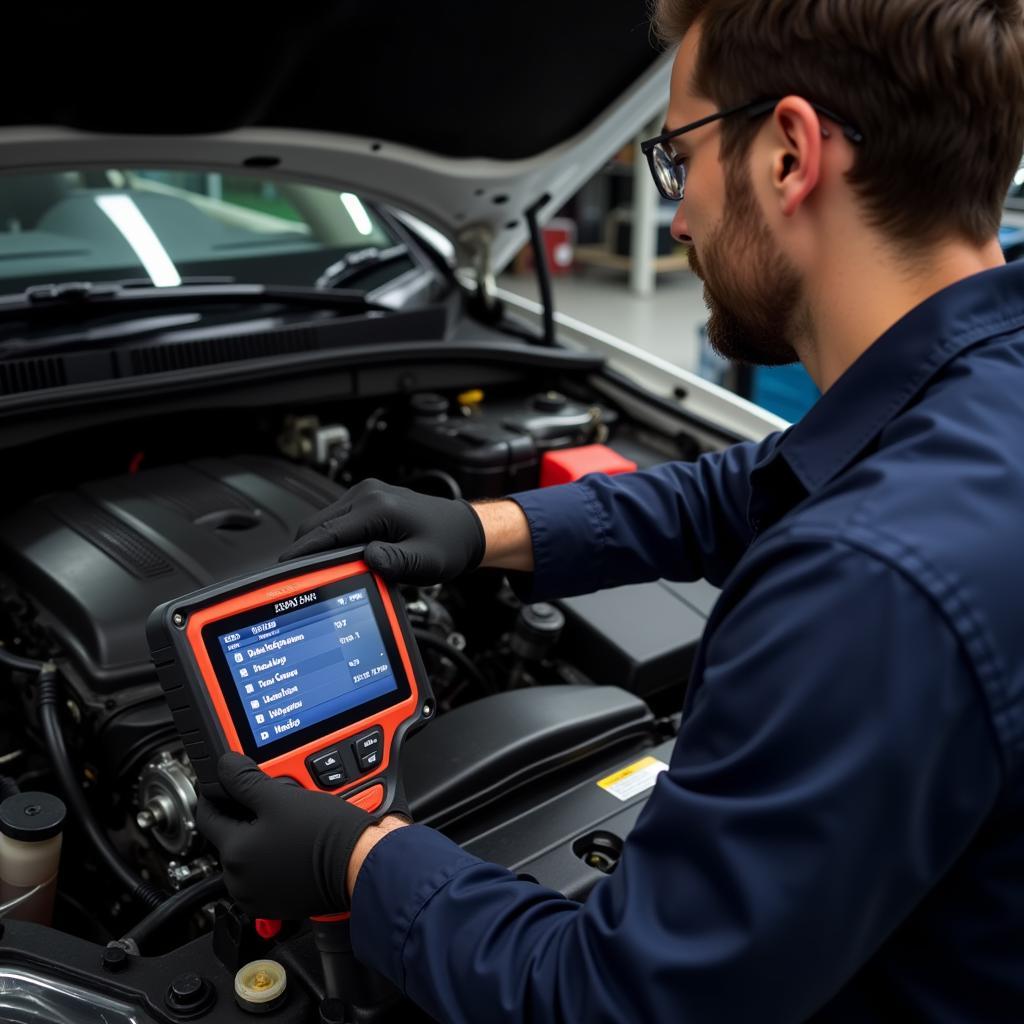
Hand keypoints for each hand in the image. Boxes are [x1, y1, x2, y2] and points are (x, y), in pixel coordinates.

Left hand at [197, 753, 375, 917]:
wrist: (358, 865)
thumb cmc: (325, 835)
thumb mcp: (281, 796)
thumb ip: (245, 780)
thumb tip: (224, 768)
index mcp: (234, 853)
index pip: (207, 815)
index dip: (217, 793)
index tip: (227, 782)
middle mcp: (239, 881)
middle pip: (230, 836)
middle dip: (246, 815)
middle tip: (270, 799)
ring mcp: (258, 895)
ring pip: (248, 855)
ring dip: (260, 837)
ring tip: (287, 821)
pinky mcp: (278, 902)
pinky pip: (265, 872)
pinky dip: (273, 856)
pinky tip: (293, 842)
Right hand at [279, 478, 486, 584]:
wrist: (463, 529)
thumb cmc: (447, 543)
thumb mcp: (424, 560)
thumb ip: (395, 562)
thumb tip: (367, 559)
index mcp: (378, 507)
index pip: (327, 532)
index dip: (303, 552)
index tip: (284, 568)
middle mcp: (368, 494)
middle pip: (318, 524)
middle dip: (305, 550)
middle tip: (297, 577)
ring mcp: (366, 494)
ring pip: (324, 521)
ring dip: (319, 544)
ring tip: (319, 571)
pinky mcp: (367, 500)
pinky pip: (338, 520)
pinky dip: (331, 538)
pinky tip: (337, 557)